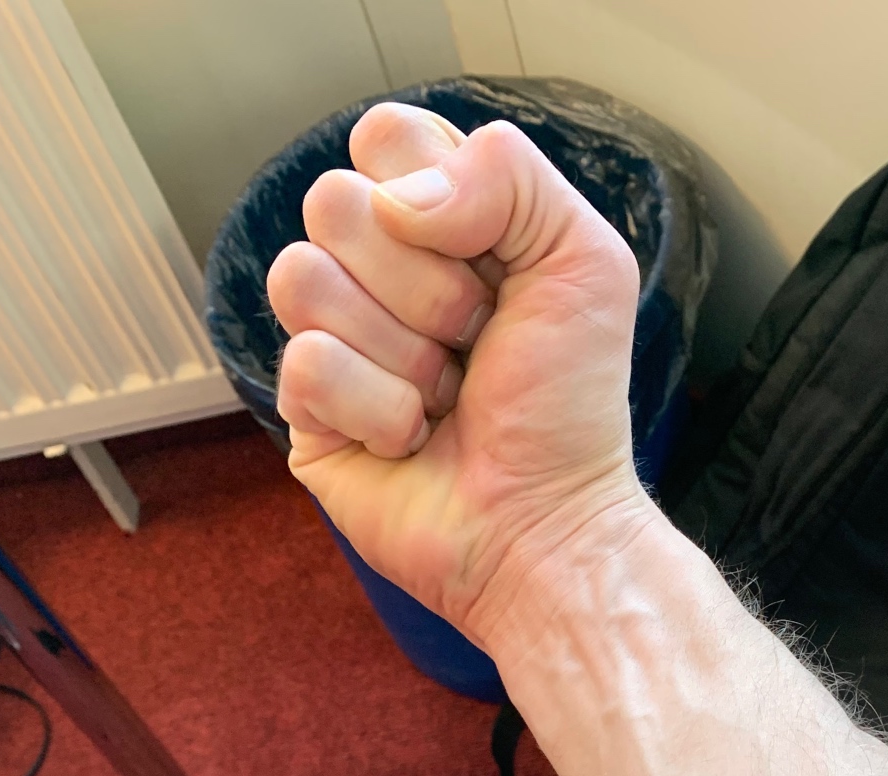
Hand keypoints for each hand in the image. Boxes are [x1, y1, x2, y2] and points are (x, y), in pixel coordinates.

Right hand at [267, 103, 650, 639]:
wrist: (549, 523)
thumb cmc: (570, 405)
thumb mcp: (583, 259)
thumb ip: (507, 173)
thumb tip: (397, 198)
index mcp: (439, 222)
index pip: (382, 138)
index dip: (434, 195)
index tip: (493, 266)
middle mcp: (376, 272)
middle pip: (334, 204)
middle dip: (427, 287)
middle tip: (474, 344)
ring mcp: (334, 339)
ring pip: (303, 277)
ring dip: (402, 349)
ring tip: (446, 397)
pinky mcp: (306, 412)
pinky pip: (308, 364)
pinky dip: (380, 409)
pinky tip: (415, 441)